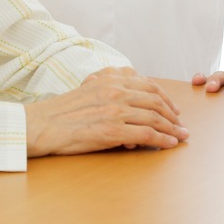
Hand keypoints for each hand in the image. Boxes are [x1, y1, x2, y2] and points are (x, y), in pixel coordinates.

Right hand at [26, 67, 187, 155]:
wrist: (41, 124)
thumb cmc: (61, 111)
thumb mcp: (88, 88)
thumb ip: (109, 87)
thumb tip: (130, 100)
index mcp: (110, 79)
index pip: (148, 86)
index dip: (165, 98)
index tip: (173, 109)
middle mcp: (116, 91)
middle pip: (156, 101)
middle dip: (173, 115)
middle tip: (181, 124)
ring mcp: (115, 110)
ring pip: (155, 118)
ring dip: (173, 129)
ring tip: (181, 136)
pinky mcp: (112, 130)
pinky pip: (146, 134)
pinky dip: (162, 139)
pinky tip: (169, 144)